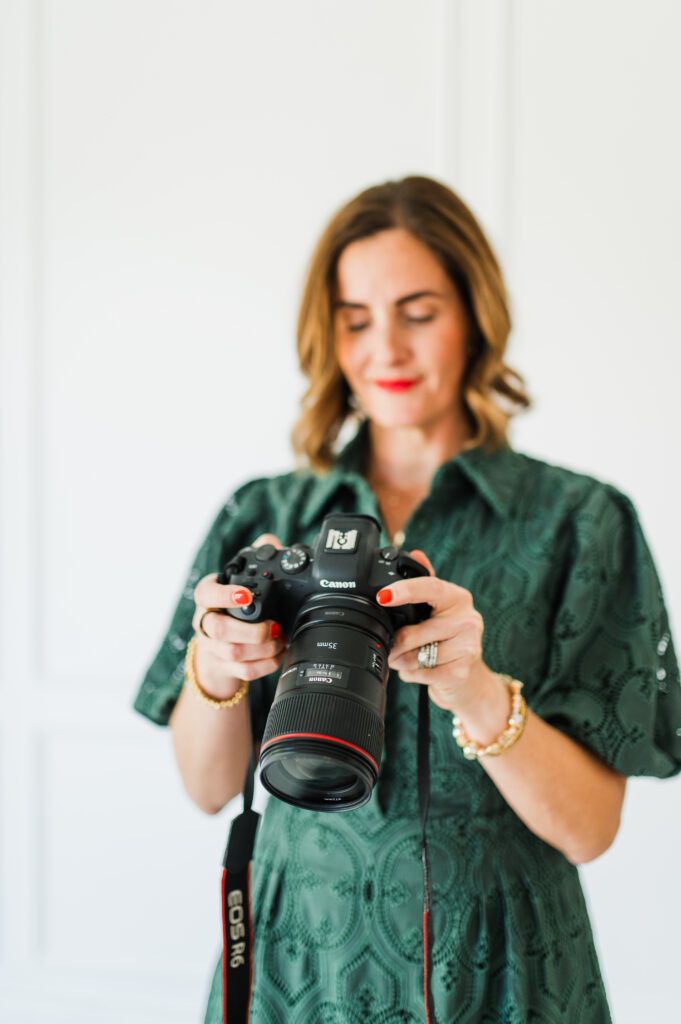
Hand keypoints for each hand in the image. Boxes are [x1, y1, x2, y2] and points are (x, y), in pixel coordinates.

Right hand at [191, 534, 286, 698]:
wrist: (216, 650)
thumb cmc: (230, 609)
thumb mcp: (238, 581)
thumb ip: (254, 557)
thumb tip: (271, 541)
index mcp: (207, 598)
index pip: (205, 594)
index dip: (224, 595)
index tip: (246, 594)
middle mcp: (205, 623)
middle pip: (218, 629)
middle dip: (250, 630)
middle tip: (273, 626)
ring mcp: (213, 649)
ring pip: (232, 653)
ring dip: (262, 648)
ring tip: (280, 640)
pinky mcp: (224, 668)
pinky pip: (243, 672)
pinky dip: (265, 665)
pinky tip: (277, 655)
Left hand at [377, 549, 496, 714]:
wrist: (469, 679)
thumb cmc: (449, 639)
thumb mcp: (439, 608)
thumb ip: (425, 582)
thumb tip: (416, 553)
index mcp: (458, 598)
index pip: (430, 587)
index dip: (405, 590)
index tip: (383, 596)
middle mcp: (467, 619)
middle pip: (413, 631)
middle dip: (395, 642)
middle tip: (392, 645)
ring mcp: (467, 647)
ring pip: (414, 655)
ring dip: (401, 661)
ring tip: (410, 658)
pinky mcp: (460, 672)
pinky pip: (420, 673)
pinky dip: (412, 675)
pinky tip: (422, 670)